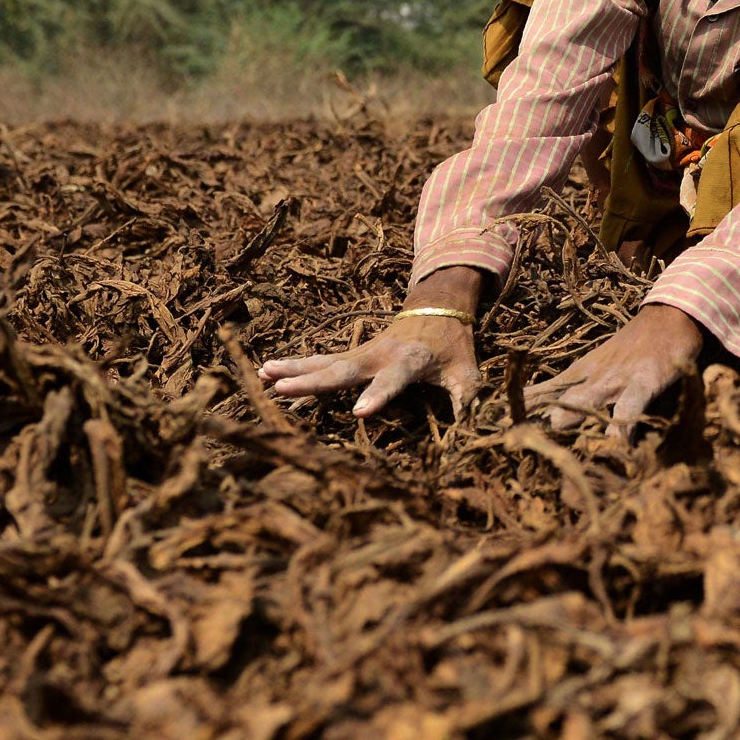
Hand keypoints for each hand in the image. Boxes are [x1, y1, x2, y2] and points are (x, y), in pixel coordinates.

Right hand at [260, 267, 485, 418]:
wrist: (437, 307)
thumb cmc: (453, 347)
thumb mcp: (467, 374)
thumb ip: (469, 401)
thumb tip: (476, 432)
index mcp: (410, 360)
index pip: (393, 380)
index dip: (378, 396)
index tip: (359, 414)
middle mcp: (379, 354)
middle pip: (344, 369)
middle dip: (313, 381)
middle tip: (282, 388)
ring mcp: (362, 352)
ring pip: (324, 361)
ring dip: (294, 368)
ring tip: (263, 375)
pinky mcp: (353, 353)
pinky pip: (321, 361)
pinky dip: (296, 366)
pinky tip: (266, 373)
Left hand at [527, 304, 704, 438]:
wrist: (669, 317)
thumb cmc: (633, 346)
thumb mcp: (599, 365)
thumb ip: (578, 389)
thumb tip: (553, 416)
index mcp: (579, 373)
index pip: (543, 392)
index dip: (520, 408)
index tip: (493, 423)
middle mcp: (592, 377)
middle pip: (559, 398)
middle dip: (537, 416)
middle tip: (512, 434)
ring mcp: (616, 379)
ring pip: (589, 398)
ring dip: (571, 413)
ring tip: (554, 427)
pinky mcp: (644, 381)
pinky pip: (630, 405)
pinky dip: (622, 424)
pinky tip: (615, 443)